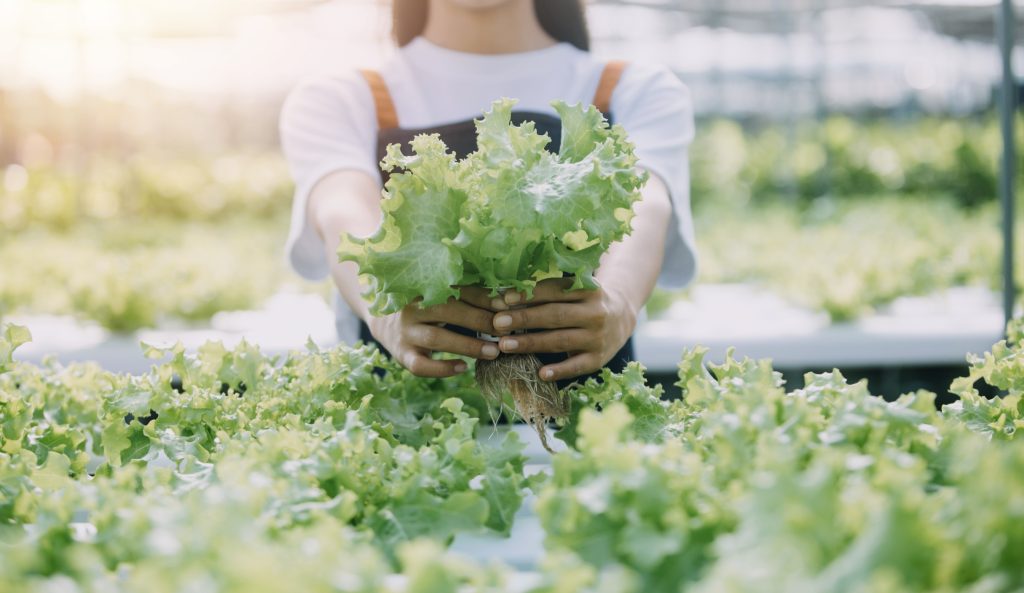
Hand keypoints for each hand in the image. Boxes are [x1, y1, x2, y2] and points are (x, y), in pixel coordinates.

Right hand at [367, 286, 506, 377]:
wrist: (382, 321)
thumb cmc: (424, 306)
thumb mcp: (440, 295)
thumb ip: (467, 295)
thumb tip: (509, 298)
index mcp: (425, 287)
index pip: (458, 289)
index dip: (485, 297)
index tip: (510, 304)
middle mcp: (413, 307)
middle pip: (448, 311)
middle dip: (479, 320)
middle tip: (505, 330)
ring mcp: (405, 332)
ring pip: (436, 338)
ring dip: (467, 346)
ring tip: (493, 352)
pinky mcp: (401, 354)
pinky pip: (420, 365)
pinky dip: (442, 369)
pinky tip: (462, 368)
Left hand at [491, 278, 636, 381]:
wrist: (622, 317)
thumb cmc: (584, 301)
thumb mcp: (574, 290)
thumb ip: (547, 292)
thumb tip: (505, 295)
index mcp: (588, 290)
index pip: (555, 291)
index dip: (529, 295)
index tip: (504, 299)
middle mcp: (595, 313)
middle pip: (555, 315)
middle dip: (524, 319)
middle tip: (497, 323)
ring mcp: (598, 337)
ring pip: (560, 340)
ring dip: (531, 343)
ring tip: (505, 345)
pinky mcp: (598, 359)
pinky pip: (576, 366)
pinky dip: (559, 370)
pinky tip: (540, 373)